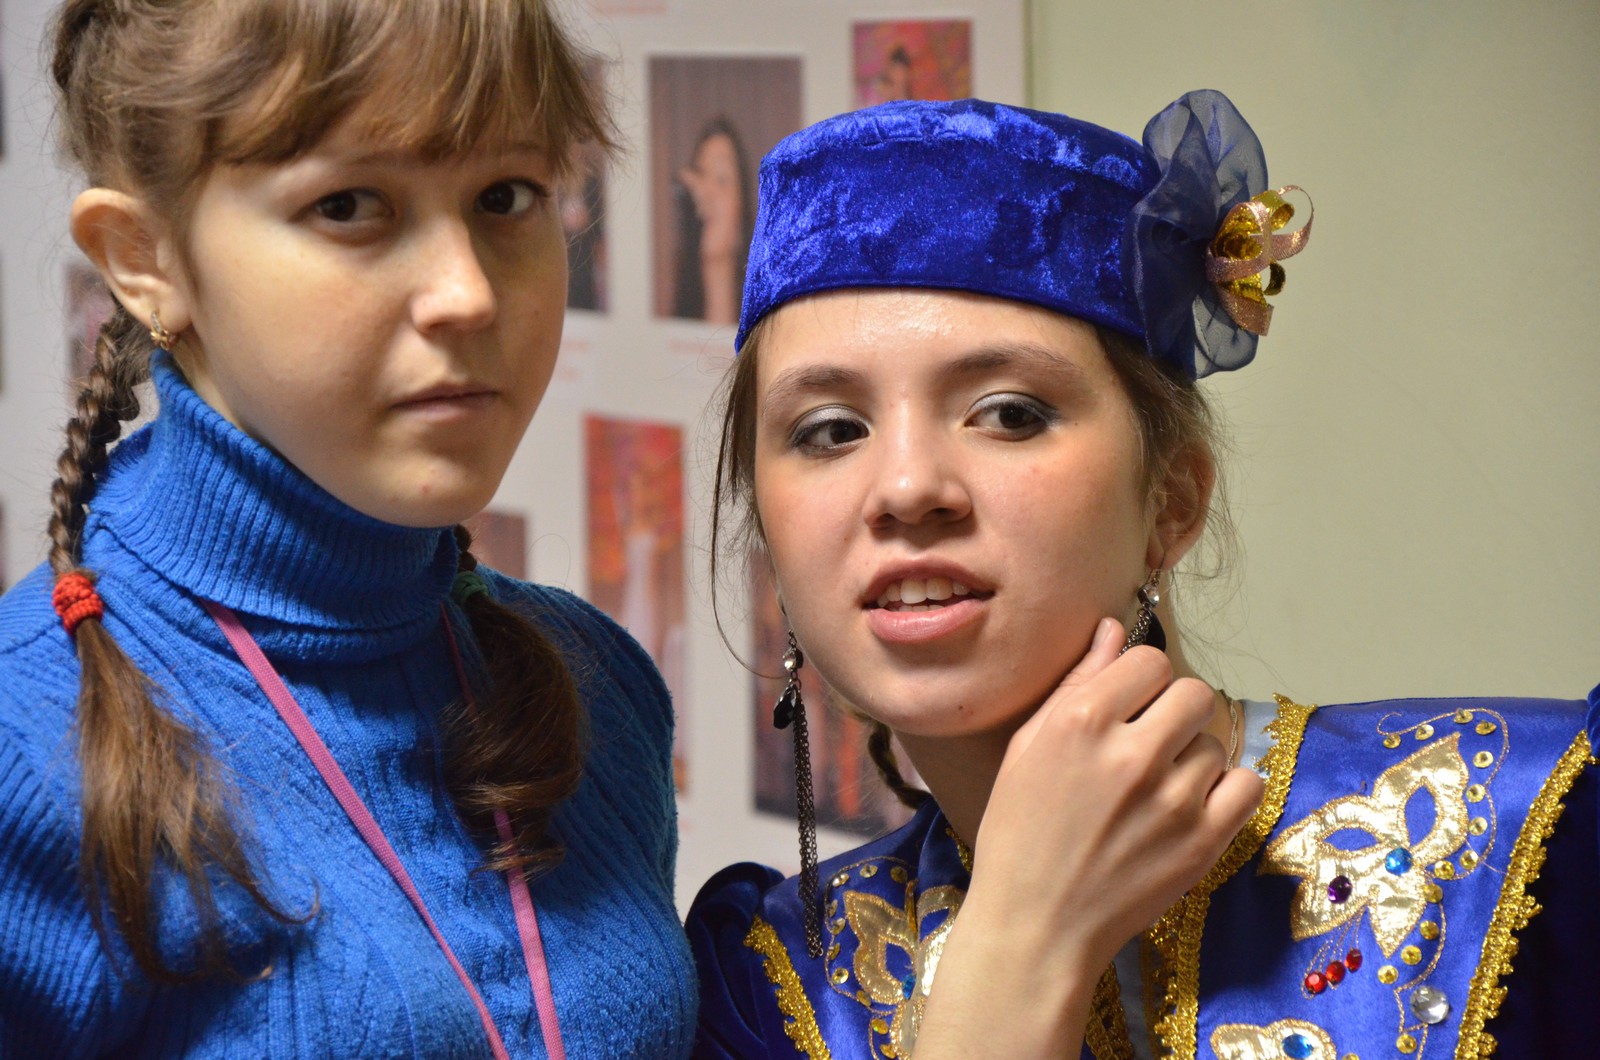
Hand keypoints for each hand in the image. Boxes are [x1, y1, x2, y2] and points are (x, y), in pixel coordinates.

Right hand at [916, 618, 1263, 1057]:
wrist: (1036, 923)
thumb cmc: (1019, 830)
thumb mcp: (1028, 747)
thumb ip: (1076, 683)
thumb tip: (1113, 630)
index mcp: (1082, 721)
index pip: (1150, 660)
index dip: (1140, 680)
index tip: (1129, 705)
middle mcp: (1132, 754)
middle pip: (1194, 694)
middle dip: (1175, 711)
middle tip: (1152, 741)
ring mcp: (1173, 800)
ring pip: (1215, 743)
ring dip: (1192, 757)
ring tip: (1159, 787)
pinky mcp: (1203, 842)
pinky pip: (1246, 785)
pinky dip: (1227, 789)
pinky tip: (1194, 803)